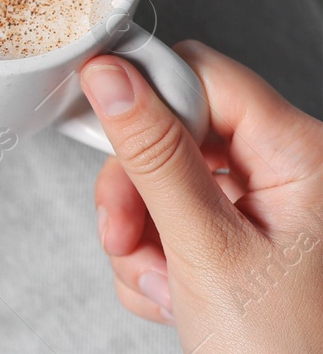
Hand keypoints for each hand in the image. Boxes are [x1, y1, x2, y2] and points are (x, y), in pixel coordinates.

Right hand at [81, 41, 322, 351]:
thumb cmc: (286, 353)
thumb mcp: (205, 250)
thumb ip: (154, 156)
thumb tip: (113, 78)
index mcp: (303, 155)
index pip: (205, 77)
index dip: (147, 96)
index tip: (100, 121)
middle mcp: (291, 172)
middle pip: (176, 131)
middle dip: (135, 189)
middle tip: (123, 234)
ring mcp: (268, 207)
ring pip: (166, 179)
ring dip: (141, 234)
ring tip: (158, 283)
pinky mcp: (243, 237)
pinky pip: (174, 218)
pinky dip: (156, 257)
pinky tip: (172, 295)